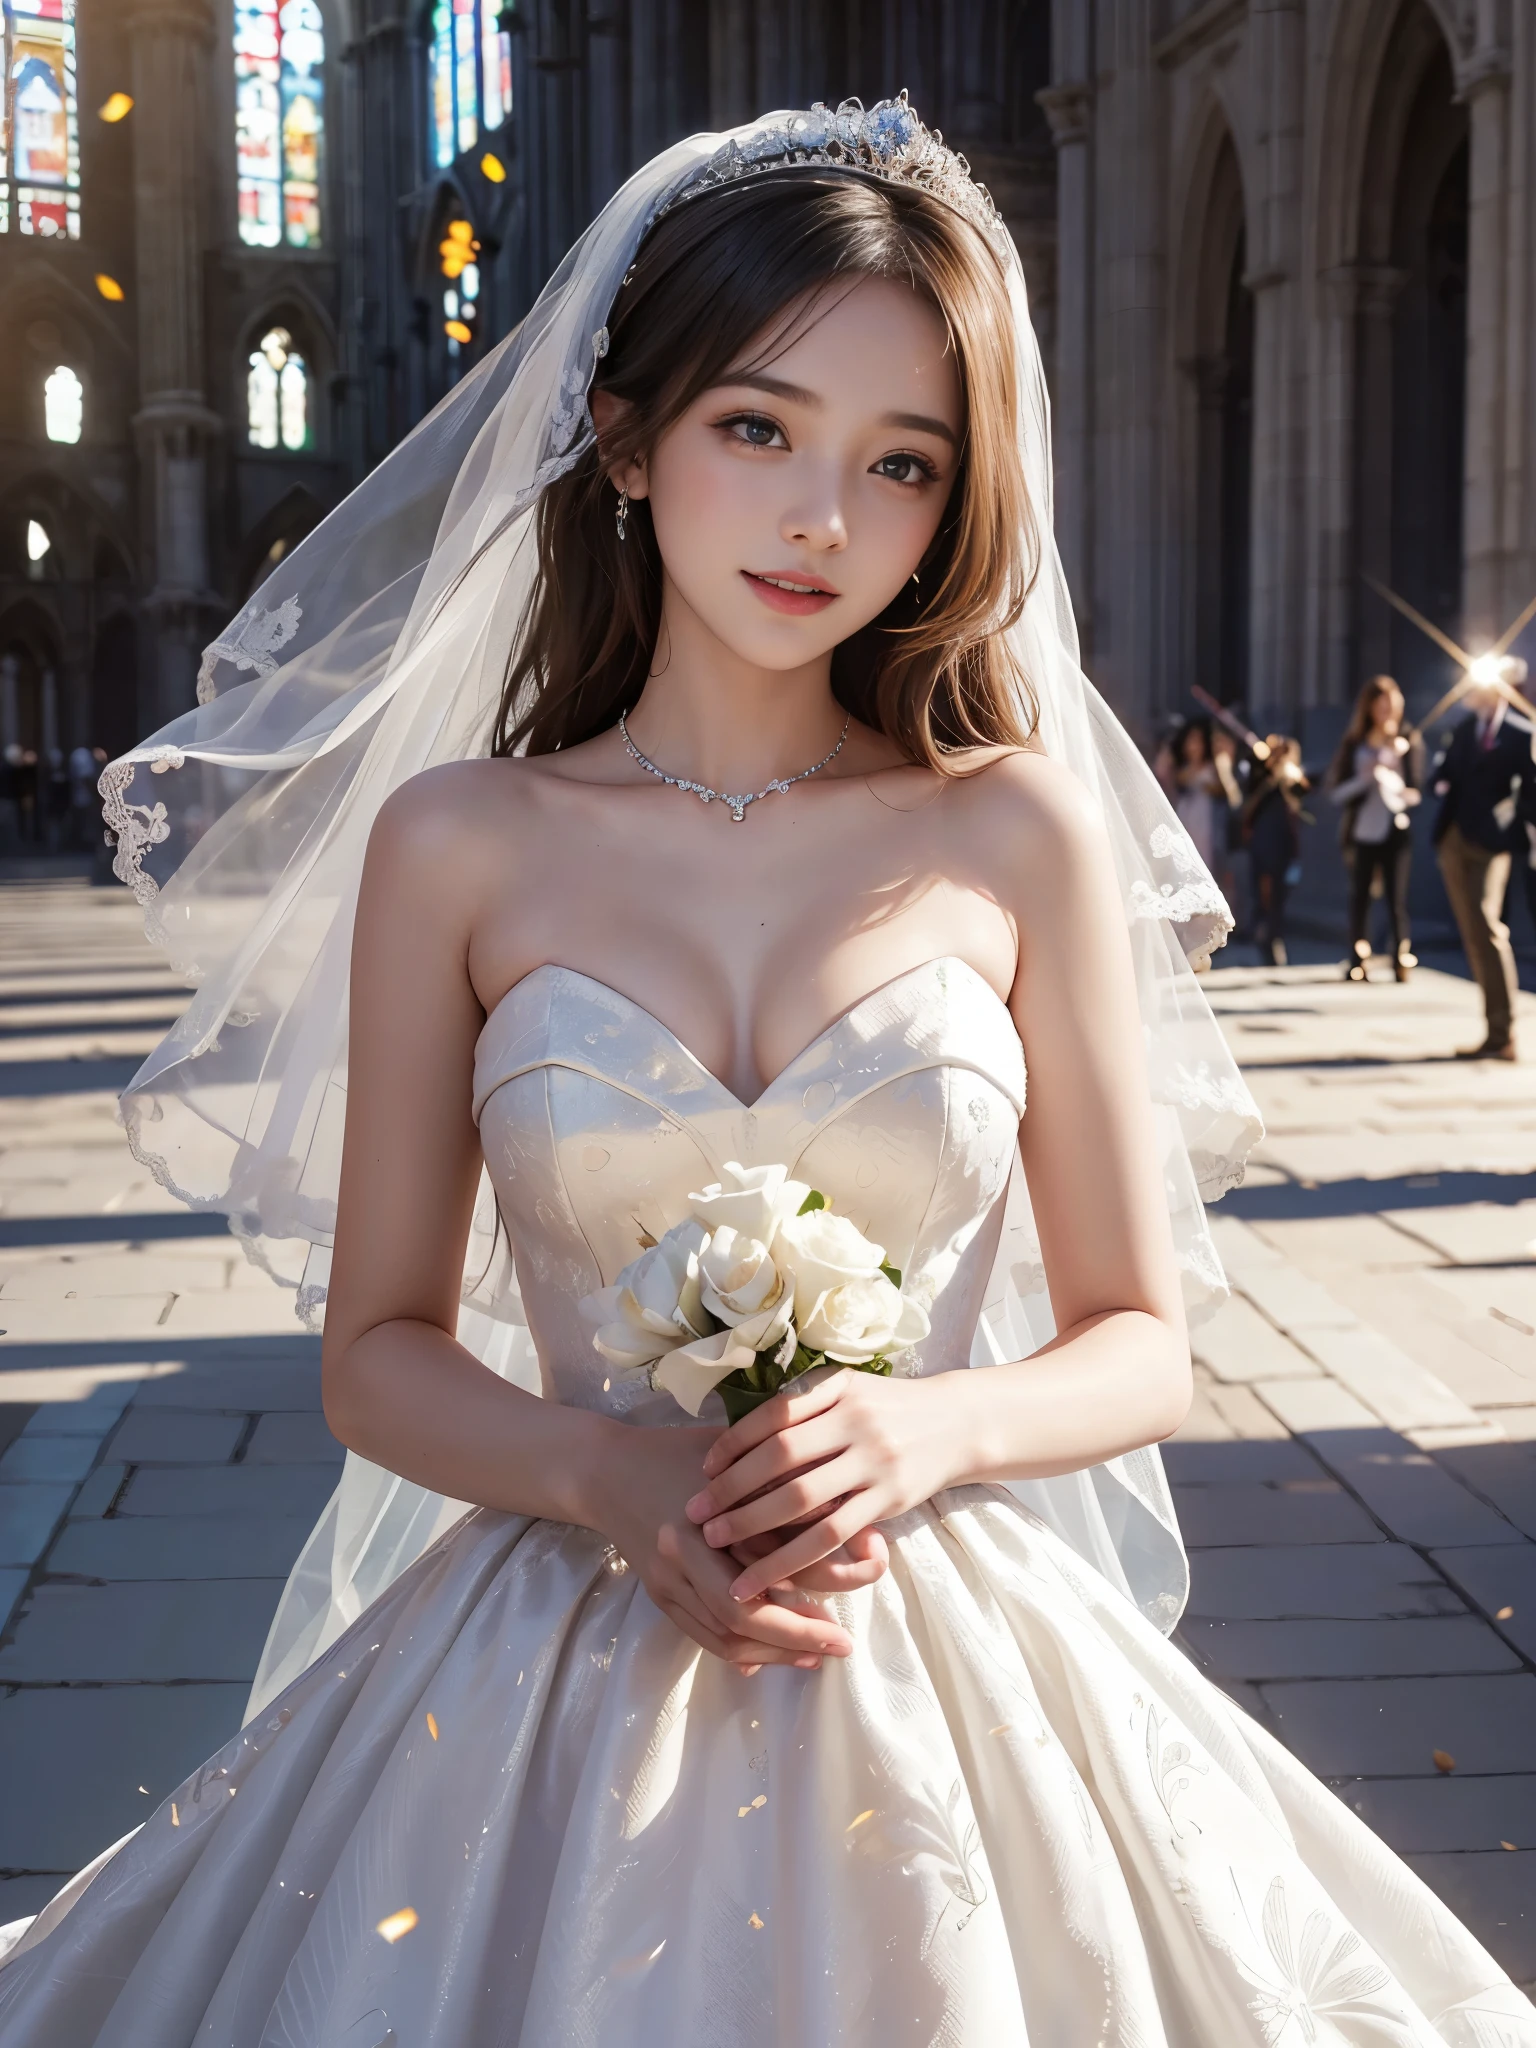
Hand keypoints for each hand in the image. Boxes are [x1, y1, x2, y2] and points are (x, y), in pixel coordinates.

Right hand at [590, 1421, 853, 1674]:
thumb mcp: (731, 1453)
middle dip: (799, 1635)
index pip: (774, 1556)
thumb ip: (778, 1479)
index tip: (866, 1576)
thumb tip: (844, 1508)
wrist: (603, 1470)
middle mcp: (684, 1551)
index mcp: (710, 1511)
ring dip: (773, 1652)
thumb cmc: (677, 1451)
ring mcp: (666, 1579)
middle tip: (843, 1644)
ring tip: (815, 1654)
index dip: (821, 1576)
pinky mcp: (657, 1596)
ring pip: (723, 1635)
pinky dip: (739, 1651)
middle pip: (746, 1612)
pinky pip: (701, 1637)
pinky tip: (769, 1657)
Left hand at [685, 1370, 959, 1602]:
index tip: (705, 1468)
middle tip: (694, 1513)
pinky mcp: (887, 1500)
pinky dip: (793, 1559)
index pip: (773, 1417)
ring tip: (715, 1546)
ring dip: (752, 1526)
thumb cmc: (889, 1407)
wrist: (958, 1423)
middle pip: (780, 1458)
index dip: (734, 1443)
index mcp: (837, 1390)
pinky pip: (832, 1535)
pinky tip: (765, 1577)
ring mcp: (873, 1462)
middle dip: (732, 1488)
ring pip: (802, 1500)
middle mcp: (854, 1423)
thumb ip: (804, 1404)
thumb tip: (737, 1433)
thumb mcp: (849, 1388)